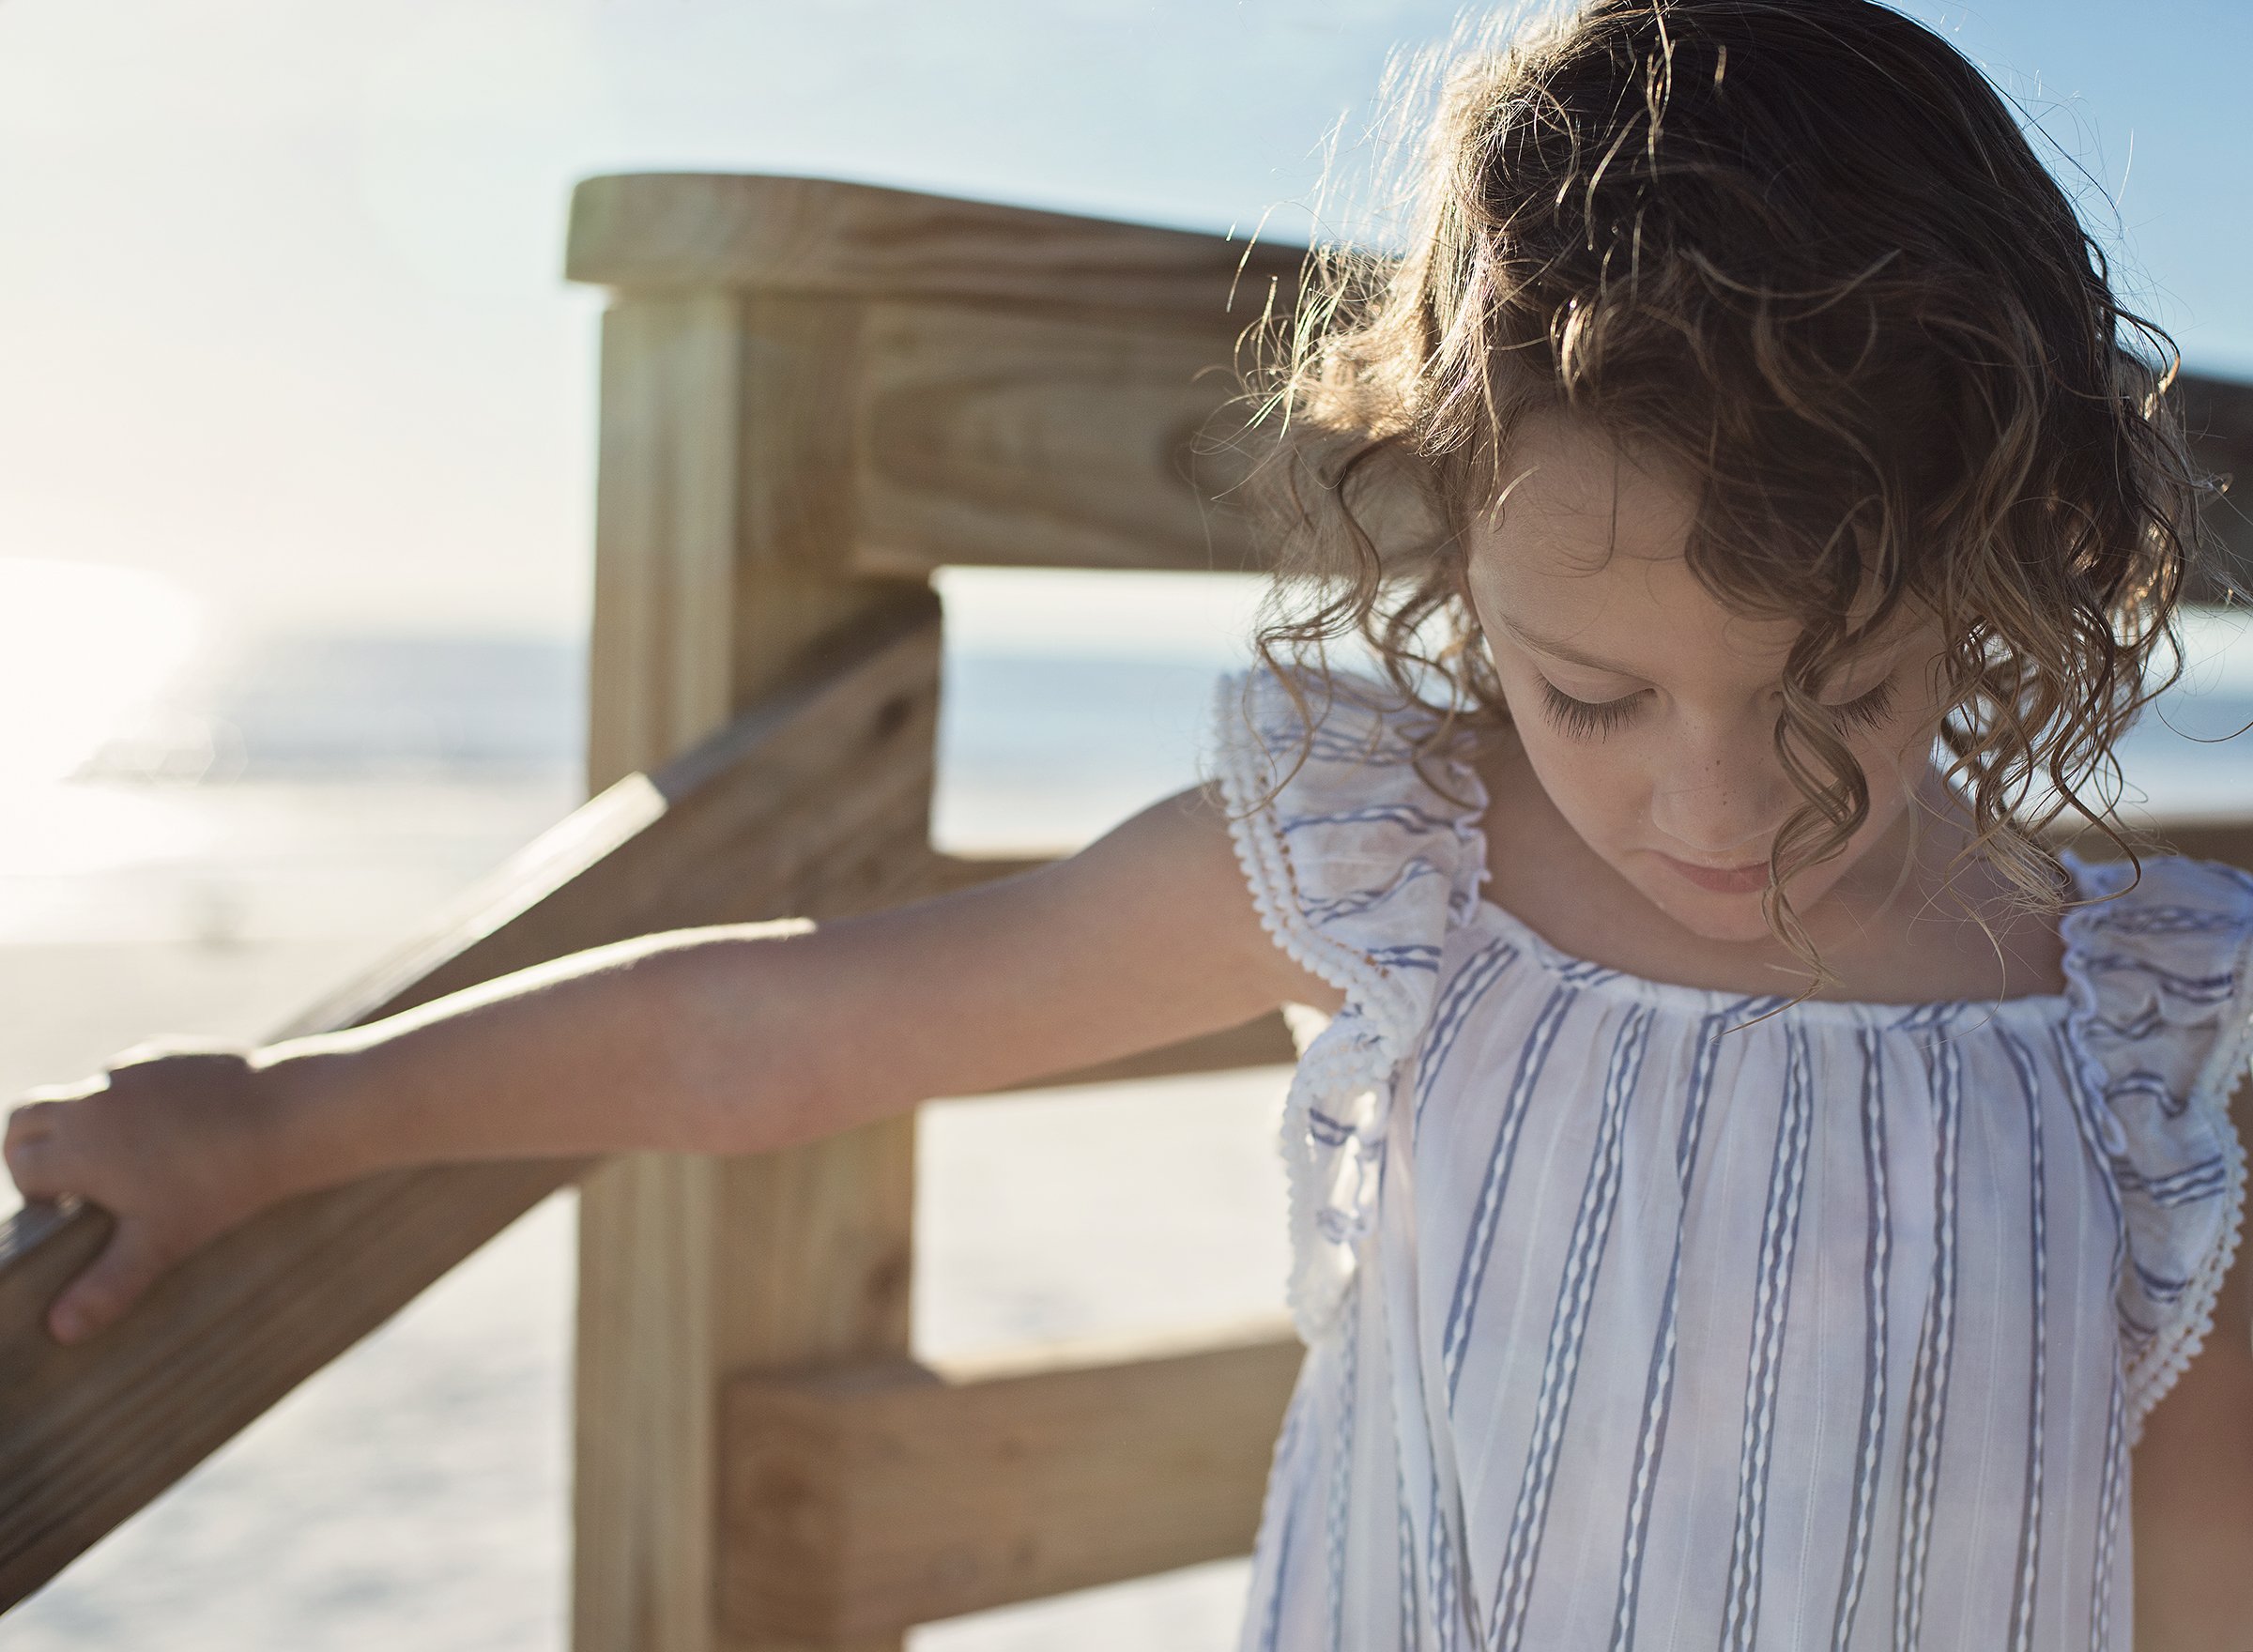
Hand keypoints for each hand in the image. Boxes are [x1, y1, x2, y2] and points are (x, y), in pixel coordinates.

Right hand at [4, 1042, 283, 1345]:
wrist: (286, 1117)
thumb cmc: (220, 1185)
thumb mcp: (160, 1243)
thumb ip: (106, 1286)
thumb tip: (58, 1332)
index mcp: (77, 1145)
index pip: (22, 1165)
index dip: (37, 1191)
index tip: (67, 1210)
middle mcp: (92, 1099)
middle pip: (25, 1117)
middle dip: (31, 1147)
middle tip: (69, 1181)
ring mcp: (129, 1070)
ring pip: (81, 1093)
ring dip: (87, 1122)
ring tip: (134, 1158)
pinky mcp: (165, 1053)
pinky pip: (130, 1075)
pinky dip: (134, 1099)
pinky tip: (178, 1126)